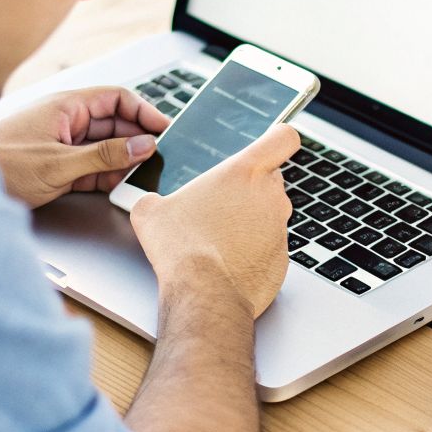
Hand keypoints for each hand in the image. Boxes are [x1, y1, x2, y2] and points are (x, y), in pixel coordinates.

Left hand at [0, 87, 169, 207]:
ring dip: (122, 161)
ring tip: (140, 175)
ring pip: (105, 147)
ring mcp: (62, 144)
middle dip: (136, 140)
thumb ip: (104, 155)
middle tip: (158, 157)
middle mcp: (66, 121)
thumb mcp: (59, 164)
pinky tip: (116, 185)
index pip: (116, 98)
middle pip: (114, 124)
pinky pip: (92, 167)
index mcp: (66, 106)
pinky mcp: (57, 166)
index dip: (143, 112)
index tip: (164, 128)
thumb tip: (141, 146)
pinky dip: (106, 176)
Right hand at [129, 123, 301, 318]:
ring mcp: (280, 228)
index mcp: (244, 172)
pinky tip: (230, 260)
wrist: (203, 294)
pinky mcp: (283, 258)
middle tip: (225, 203)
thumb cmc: (181, 248)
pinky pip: (270, 246)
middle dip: (252, 187)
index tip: (270, 143)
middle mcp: (270, 196)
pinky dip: (255, 250)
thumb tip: (148, 202)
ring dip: (252, 221)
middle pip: (272, 178)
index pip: (283, 138)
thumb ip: (155, 196)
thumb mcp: (151, 212)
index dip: (278, 138)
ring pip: (271, 214)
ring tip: (222, 237)